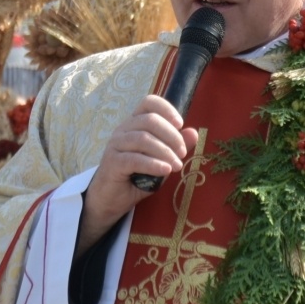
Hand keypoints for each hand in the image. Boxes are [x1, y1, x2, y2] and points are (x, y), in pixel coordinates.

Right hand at [79, 95, 198, 248]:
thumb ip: (175, 147)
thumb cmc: (137, 178)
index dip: (166, 109)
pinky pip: (134, 159)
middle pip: (149, 120)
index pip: (148, 103)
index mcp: (135, 124)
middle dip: (171, 135)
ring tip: (177, 166)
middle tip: (182, 153)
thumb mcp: (161, 161)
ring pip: (143, 139)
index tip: (180, 124)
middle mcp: (123, 130)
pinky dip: (153, 164)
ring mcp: (115, 145)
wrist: (111, 200)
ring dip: (165, 151)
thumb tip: (193, 133)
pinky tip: (166, 170)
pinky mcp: (112, 163)